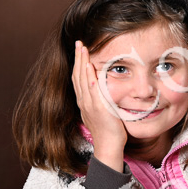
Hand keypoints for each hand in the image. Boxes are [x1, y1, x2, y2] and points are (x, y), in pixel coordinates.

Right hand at [72, 41, 126, 171]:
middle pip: (78, 75)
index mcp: (85, 102)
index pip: (79, 78)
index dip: (78, 63)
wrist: (108, 145)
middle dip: (78, 58)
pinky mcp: (98, 109)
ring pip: (83, 80)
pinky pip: (92, 92)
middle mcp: (84, 102)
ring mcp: (90, 105)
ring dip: (82, 63)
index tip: (80, 50)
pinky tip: (90, 69)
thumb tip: (107, 90)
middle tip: (78, 43)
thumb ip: (102, 100)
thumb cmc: (109, 130)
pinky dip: (90, 79)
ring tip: (82, 49)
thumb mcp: (103, 112)